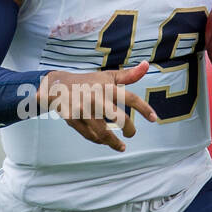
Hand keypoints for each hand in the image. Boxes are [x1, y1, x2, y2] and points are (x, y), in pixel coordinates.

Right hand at [37, 61, 158, 151]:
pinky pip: (89, 135)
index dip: (144, 109)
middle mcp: (96, 98)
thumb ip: (128, 75)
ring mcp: (83, 110)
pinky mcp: (73, 119)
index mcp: (106, 87)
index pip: (130, 98)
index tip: (154, 119)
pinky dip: (99, 140)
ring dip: (114, 142)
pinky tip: (105, 142)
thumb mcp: (107, 76)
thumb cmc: (88, 81)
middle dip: (129, 129)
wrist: (58, 86)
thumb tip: (147, 65)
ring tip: (121, 147)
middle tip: (131, 133)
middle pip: (119, 118)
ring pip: (103, 132)